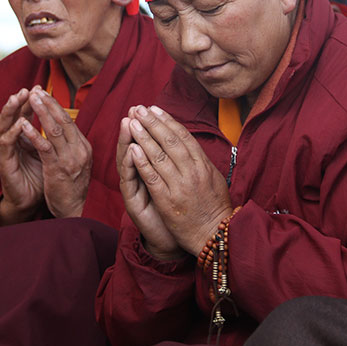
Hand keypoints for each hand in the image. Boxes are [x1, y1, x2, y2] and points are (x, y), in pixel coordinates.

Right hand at [0, 88, 43, 223]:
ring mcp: (4, 150)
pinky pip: (6, 144)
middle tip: (26, 88)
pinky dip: (13, 132)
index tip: (40, 87)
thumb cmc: (39, 176)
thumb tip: (64, 119)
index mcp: (20, 137)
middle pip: (11, 115)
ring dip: (10, 111)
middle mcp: (9, 141)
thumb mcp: (47, 152)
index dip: (31, 101)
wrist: (30, 200)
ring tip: (17, 98)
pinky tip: (20, 123)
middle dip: (18, 101)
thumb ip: (50, 136)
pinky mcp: (4, 162)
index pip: (23, 114)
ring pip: (3, 125)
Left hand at [19, 87, 91, 218]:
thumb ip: (71, 145)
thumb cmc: (73, 187)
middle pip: (64, 121)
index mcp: (84, 146)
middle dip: (48, 104)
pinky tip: (24, 125)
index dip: (55, 106)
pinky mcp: (58, 170)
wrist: (76, 210)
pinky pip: (45, 148)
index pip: (69, 121)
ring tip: (30, 100)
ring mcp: (70, 159)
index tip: (43, 93)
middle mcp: (79, 150)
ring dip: (41, 113)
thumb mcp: (77, 162)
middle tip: (35, 90)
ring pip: (55, 130)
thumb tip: (61, 127)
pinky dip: (34, 135)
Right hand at [117, 116, 181, 260]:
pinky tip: (131, 152)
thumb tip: (181, 140)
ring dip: (128, 141)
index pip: (148, 144)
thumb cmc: (177, 212)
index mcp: (152, 171)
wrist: (171, 241)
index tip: (149, 108)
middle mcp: (140, 178)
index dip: (148, 126)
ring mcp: (135, 189)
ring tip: (128, 123)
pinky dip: (131, 166)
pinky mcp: (133, 203)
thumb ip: (175, 164)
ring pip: (128, 161)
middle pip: (135, 147)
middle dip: (136, 128)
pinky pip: (130, 181)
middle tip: (135, 110)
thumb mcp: (178, 184)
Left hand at [124, 105, 233, 255]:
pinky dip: (142, 162)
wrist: (214, 236)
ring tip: (131, 122)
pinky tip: (132, 149)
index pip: (183, 137)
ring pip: (159, 156)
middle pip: (170, 141)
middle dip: (153, 123)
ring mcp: (180, 186)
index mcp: (203, 165)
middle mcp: (192, 172)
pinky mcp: (168, 201)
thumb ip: (201, 162)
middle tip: (139, 109)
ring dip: (143, 137)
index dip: (168, 121)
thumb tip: (191, 145)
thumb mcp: (214, 180)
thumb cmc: (215, 209)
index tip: (155, 109)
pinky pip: (153, 178)